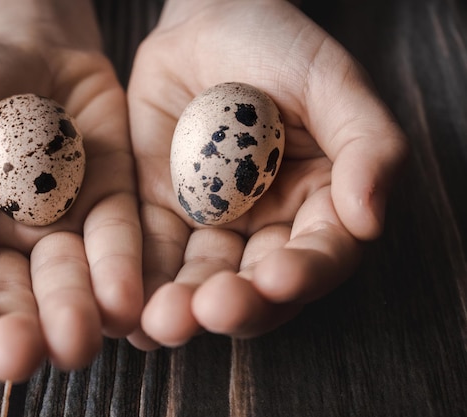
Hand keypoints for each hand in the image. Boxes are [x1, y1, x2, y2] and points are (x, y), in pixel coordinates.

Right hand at [0, 2, 141, 381]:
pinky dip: (122, 271)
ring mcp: (63, 234)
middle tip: (21, 353)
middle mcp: (9, 250)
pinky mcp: (111, 210)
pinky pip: (117, 243)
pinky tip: (125, 301)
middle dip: (18, 331)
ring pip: (69, 284)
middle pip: (13, 302)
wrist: (35, 51)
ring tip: (77, 338)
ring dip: (74, 313)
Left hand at [127, 0, 406, 348]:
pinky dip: (140, 283)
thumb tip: (369, 219)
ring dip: (182, 308)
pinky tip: (127, 309)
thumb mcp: (333, 84)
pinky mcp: (160, 216)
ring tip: (162, 322)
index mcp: (319, 206)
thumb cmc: (279, 47)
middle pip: (257, 285)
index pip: (320, 256)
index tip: (277, 278)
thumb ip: (368, 145)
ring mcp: (212, 226)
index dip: (303, 273)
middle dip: (236, 305)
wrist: (206, 24)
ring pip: (201, 281)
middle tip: (209, 310)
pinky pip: (151, 254)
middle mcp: (267, 229)